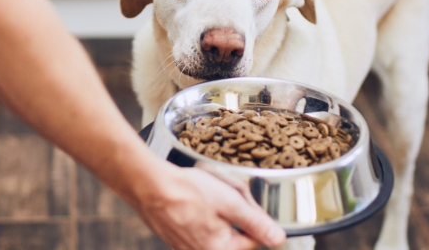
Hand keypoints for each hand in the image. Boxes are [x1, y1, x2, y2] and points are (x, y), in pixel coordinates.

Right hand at [134, 164, 285, 249]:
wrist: (150, 186)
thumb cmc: (187, 191)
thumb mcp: (230, 202)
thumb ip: (256, 223)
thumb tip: (278, 239)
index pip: (255, 240)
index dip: (253, 216)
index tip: (243, 201)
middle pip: (236, 236)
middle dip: (235, 215)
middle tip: (224, 195)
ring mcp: (189, 249)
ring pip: (219, 231)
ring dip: (219, 213)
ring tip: (207, 196)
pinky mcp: (179, 240)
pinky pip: (201, 229)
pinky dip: (202, 215)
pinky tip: (196, 201)